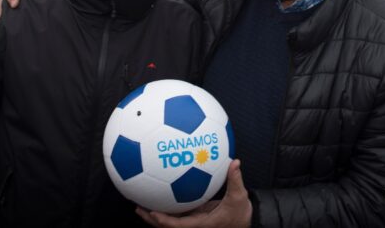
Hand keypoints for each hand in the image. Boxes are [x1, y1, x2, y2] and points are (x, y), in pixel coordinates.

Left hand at [136, 159, 251, 227]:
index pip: (178, 226)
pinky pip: (177, 213)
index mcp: (201, 224)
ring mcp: (193, 221)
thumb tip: (235, 162)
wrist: (246, 222)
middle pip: (167, 226)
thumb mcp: (239, 197)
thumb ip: (235, 180)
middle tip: (138, 206)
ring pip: (170, 221)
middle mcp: (194, 225)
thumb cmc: (241, 213)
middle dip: (151, 219)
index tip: (153, 212)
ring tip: (141, 201)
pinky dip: (166, 206)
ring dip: (154, 213)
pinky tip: (159, 193)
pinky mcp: (194, 217)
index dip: (164, 221)